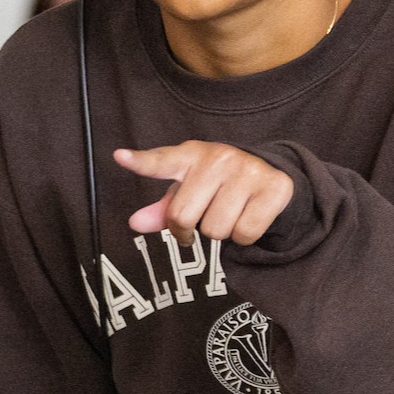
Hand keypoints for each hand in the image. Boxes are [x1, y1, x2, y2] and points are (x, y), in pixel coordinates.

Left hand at [116, 142, 294, 246]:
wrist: (270, 176)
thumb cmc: (218, 186)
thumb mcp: (188, 191)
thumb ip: (161, 209)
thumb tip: (135, 223)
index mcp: (189, 156)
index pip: (161, 161)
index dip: (140, 161)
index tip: (120, 156)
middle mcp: (218, 158)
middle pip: (184, 216)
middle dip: (188, 230)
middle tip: (199, 224)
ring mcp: (247, 170)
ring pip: (216, 230)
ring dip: (219, 233)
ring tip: (228, 214)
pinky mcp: (272, 188)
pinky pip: (244, 234)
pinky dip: (244, 238)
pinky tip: (247, 218)